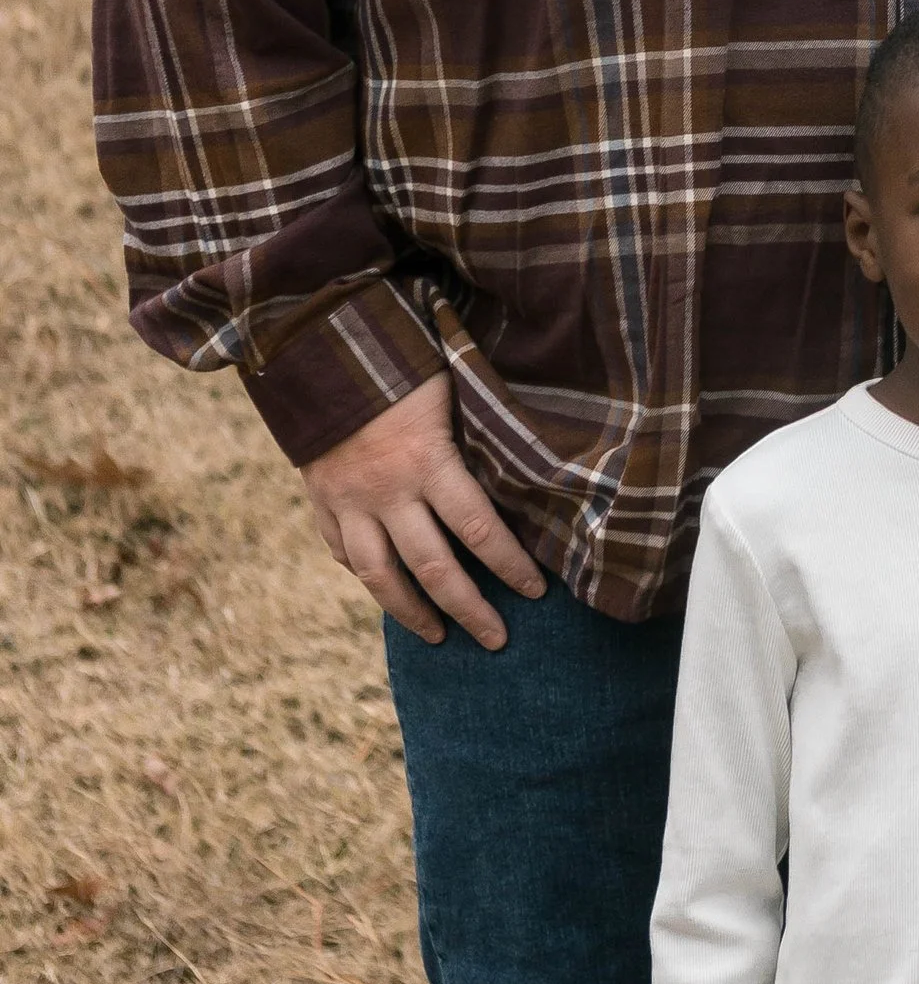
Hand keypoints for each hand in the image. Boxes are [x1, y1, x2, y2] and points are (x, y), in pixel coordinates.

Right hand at [301, 374, 546, 648]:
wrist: (316, 342)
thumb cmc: (404, 357)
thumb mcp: (452, 389)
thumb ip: (479, 435)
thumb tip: (530, 466)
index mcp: (428, 461)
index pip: (479, 529)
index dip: (511, 565)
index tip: (536, 591)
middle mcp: (387, 490)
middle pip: (433, 568)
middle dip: (469, 609)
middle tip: (497, 641)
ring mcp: (348, 499)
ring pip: (379, 575)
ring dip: (410, 612)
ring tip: (437, 636)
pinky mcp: (321, 497)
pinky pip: (342, 550)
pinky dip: (364, 574)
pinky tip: (385, 588)